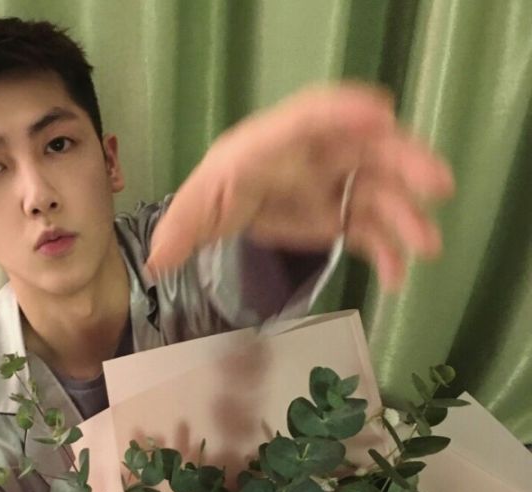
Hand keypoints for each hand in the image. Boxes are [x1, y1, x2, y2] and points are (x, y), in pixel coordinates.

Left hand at [145, 84, 454, 290]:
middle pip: (364, 149)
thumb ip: (180, 231)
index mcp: (274, 143)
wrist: (232, 204)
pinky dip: (387, 252)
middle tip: (436, 182)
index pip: (310, 116)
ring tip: (426, 247)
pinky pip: (370, 230)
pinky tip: (396, 278)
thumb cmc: (215, 191)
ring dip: (405, 217)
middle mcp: (314, 156)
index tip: (379, 113)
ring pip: (377, 192)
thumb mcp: (196, 207)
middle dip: (403, 161)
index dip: (345, 112)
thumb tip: (156, 263)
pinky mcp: (340, 216)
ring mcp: (334, 185)